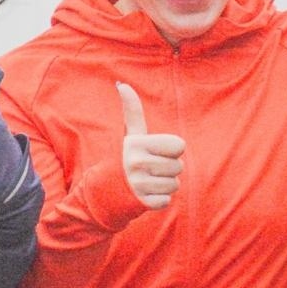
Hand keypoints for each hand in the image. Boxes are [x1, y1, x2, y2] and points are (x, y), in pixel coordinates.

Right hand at [116, 82, 184, 209]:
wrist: (107, 190)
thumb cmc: (127, 157)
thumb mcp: (130, 135)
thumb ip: (131, 111)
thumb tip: (122, 84)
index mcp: (137, 143)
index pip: (179, 145)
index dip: (171, 150)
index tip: (156, 151)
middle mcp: (136, 162)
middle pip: (178, 167)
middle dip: (168, 169)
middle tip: (150, 169)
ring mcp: (138, 184)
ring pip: (174, 185)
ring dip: (165, 185)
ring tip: (148, 182)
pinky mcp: (142, 202)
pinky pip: (166, 201)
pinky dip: (159, 200)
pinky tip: (146, 195)